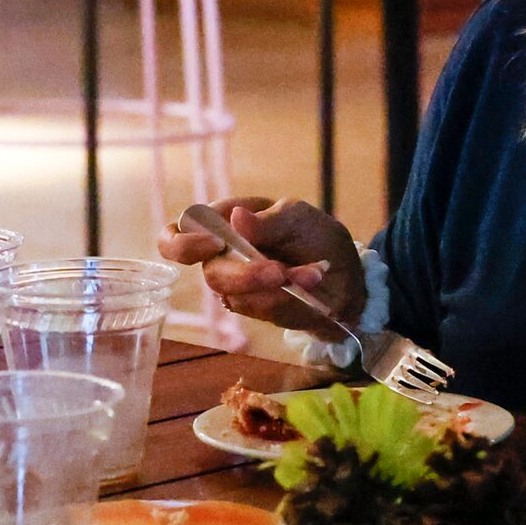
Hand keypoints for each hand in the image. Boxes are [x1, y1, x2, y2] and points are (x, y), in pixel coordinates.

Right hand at [158, 196, 368, 333]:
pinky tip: (309, 284)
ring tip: (313, 274)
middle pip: (211, 273)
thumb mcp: (301, 218)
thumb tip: (235, 217)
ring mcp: (236, 285)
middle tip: (280, 272)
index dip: (182, 244)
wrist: (347, 277)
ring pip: (236, 295)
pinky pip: (260, 308)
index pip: (178, 234)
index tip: (213, 244)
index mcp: (225, 222)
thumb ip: (270, 219)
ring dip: (276, 287)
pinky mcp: (254, 308)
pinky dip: (287, 297)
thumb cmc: (316, 237)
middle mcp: (222, 256)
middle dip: (247, 274)